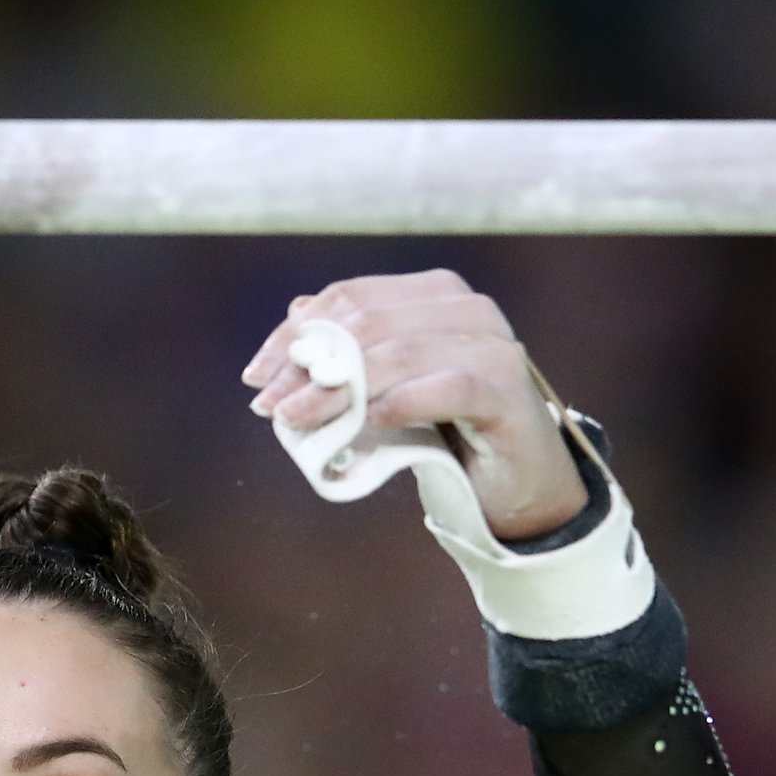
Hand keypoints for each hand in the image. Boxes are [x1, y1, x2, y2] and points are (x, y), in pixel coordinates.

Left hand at [240, 268, 585, 542]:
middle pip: (370, 324)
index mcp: (436, 294)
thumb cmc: (448, 430)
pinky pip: (446, 387)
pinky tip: (365, 422)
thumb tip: (296, 312)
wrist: (518, 481)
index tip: (257, 376)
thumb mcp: (389, 387)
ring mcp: (493, 346)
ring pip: (399, 354)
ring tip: (297, 420)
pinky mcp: (507, 390)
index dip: (296, 335)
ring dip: (339, 390)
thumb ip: (352, 350)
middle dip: (310, 366)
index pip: (351, 299)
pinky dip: (399, 403)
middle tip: (270, 405)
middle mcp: (468, 308)